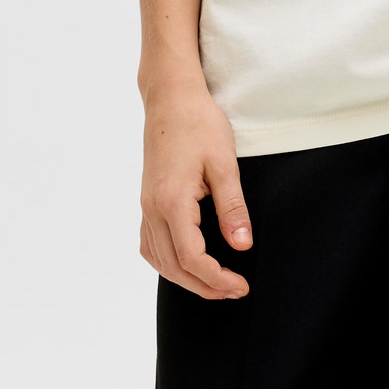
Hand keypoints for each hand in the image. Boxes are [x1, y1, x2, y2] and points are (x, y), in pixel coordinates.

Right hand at [139, 82, 252, 299]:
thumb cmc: (199, 124)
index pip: (192, 258)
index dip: (216, 279)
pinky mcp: (147, 200)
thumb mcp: (224, 163)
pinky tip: (186, 262)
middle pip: (173, 266)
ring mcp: (146, 206)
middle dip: (204, 286)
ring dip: (184, 278)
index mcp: (172, 202)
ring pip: (158, 259)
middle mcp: (153, 209)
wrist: (171, 98)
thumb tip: (242, 246)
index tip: (240, 286)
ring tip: (214, 283)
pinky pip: (150, 243)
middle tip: (234, 290)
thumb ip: (232, 207)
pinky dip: (167, 262)